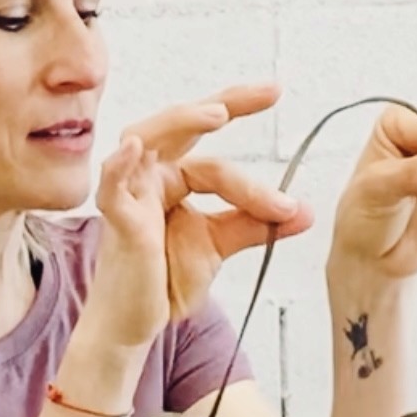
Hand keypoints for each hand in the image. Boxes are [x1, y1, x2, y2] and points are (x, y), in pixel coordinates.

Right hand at [89, 87, 312, 346]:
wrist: (135, 323)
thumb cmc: (164, 281)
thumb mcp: (219, 245)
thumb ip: (256, 225)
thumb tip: (304, 212)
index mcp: (173, 180)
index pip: (214, 162)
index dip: (254, 171)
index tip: (290, 148)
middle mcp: (150, 177)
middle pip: (182, 127)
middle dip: (225, 103)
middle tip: (268, 93)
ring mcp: (130, 194)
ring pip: (148, 138)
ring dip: (182, 121)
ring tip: (219, 114)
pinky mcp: (118, 221)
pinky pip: (112, 187)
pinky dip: (119, 165)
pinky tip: (133, 148)